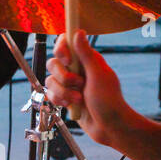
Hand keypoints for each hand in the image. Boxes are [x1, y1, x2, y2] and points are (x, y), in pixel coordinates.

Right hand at [45, 29, 129, 146]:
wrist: (109, 127)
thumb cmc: (110, 101)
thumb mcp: (98, 75)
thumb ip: (86, 54)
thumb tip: (79, 32)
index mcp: (86, 59)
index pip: (66, 43)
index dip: (61, 48)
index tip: (67, 60)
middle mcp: (76, 69)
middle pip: (54, 62)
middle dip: (63, 76)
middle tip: (79, 84)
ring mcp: (69, 84)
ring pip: (50, 80)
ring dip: (63, 91)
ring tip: (78, 99)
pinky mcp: (64, 97)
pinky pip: (50, 94)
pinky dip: (59, 100)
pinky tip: (71, 105)